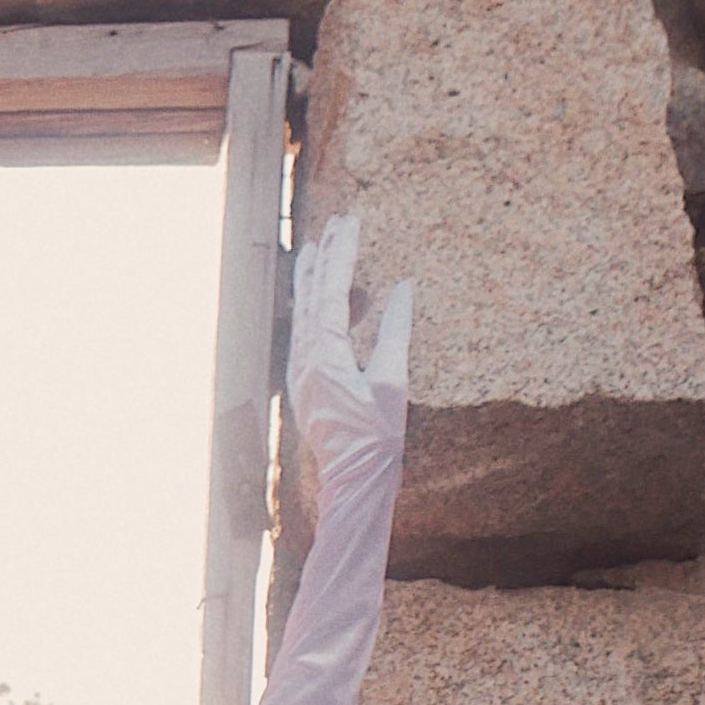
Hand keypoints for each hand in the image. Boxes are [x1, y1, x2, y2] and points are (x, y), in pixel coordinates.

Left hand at [286, 212, 412, 505]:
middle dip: (324, 256)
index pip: (332, 292)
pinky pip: (312, 335)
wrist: (353, 483)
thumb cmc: (377, 438)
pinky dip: (327, 311)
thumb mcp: (393, 380)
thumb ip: (394, 331)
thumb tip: (402, 287)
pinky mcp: (307, 383)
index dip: (343, 254)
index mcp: (324, 357)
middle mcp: (305, 361)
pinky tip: (350, 302)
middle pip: (311, 296)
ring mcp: (302, 373)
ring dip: (320, 280)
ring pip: (307, 314)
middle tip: (336, 222)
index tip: (351, 222)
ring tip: (333, 249)